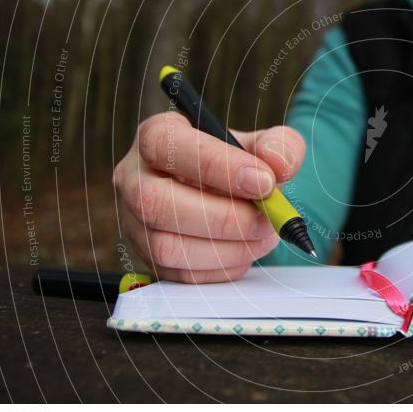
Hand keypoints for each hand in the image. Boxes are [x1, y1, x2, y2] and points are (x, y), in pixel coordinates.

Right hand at [113, 112, 305, 282]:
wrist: (226, 193)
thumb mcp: (261, 144)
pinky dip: (222, 268)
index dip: (216, 165)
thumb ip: (278, 145)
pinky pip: (181, 274)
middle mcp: (134, 179)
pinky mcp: (150, 259)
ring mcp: (135, 223)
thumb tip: (277, 166)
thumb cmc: (236, 163)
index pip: (167, 145)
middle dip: (223, 217)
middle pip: (157, 202)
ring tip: (263, 235)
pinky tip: (246, 250)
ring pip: (167, 246)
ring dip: (226, 248)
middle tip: (266, 219)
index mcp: (155, 137)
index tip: (263, 181)